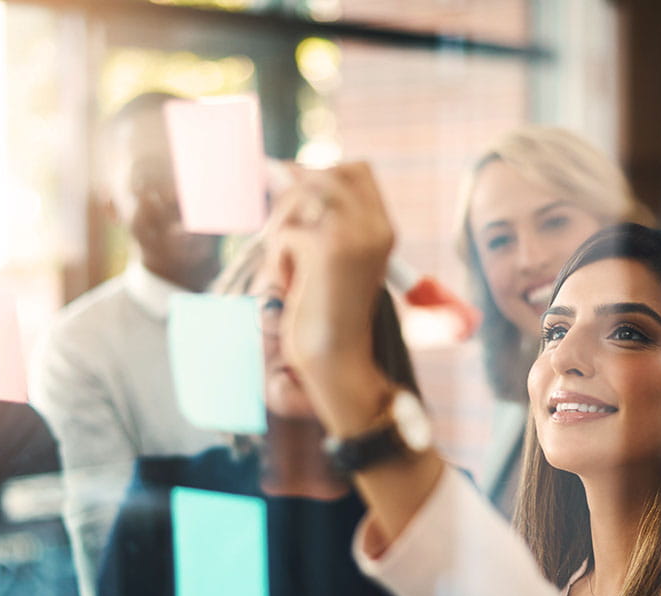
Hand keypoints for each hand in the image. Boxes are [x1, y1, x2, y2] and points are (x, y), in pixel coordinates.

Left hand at [265, 162, 395, 433]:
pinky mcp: (327, 249)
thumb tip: (280, 169)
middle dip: (293, 201)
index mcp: (382, 228)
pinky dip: (278, 261)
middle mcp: (374, 226)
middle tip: (288, 245)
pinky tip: (291, 289)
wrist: (337, 361)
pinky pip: (285, 233)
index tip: (299, 208)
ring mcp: (353, 235)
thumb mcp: (329, 258)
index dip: (320, 178)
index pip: (354, 169)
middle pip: (322, 175)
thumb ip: (316, 217)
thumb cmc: (327, 314)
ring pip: (298, 197)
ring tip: (289, 269)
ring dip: (281, 231)